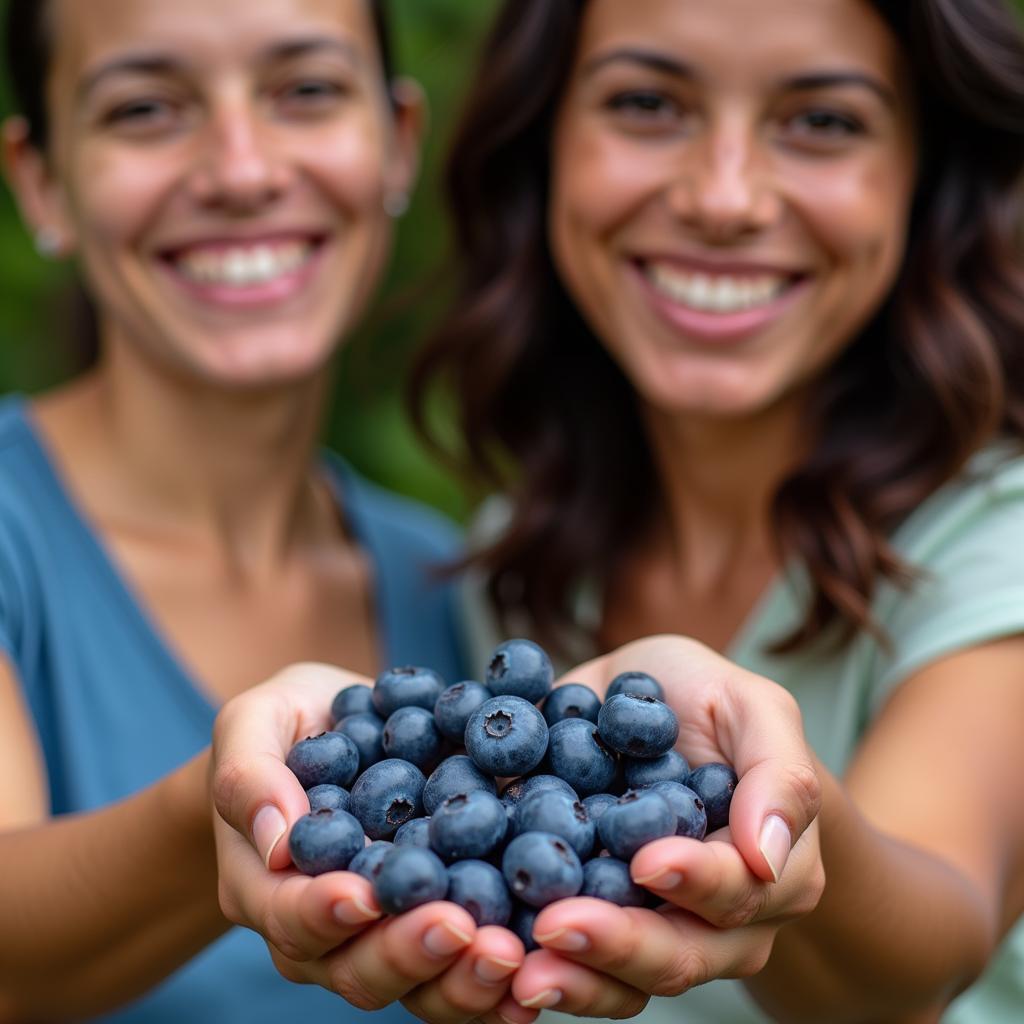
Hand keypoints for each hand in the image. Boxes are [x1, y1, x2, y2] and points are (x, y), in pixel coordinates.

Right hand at [211, 662, 534, 1023]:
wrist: (331, 736)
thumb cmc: (283, 726)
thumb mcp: (253, 724)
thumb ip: (249, 774)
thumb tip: (277, 838)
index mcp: (265, 885)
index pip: (289, 913)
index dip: (325, 911)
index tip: (367, 895)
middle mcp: (323, 928)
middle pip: (356, 966)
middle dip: (407, 952)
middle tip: (459, 929)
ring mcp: (381, 935)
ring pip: (414, 984)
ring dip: (460, 978)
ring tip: (508, 953)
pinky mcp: (434, 925)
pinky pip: (459, 968)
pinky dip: (494, 980)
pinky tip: (534, 969)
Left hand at [509, 635, 823, 1015]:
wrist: (650, 705)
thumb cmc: (711, 703)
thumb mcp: (755, 709)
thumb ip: (780, 774)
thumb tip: (767, 854)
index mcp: (767, 870)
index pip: (737, 889)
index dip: (696, 880)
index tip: (646, 861)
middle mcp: (716, 920)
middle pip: (677, 954)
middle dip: (619, 944)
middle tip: (557, 924)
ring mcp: (652, 931)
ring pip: (625, 981)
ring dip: (575, 980)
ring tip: (522, 970)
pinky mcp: (594, 925)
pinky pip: (575, 970)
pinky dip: (542, 971)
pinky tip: (499, 963)